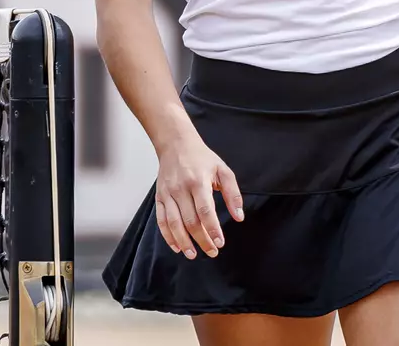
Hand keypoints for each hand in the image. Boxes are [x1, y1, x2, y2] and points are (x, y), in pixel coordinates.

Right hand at [153, 133, 242, 259]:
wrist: (175, 143)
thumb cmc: (202, 158)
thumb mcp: (223, 170)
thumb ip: (233, 193)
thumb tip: (239, 217)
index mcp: (198, 181)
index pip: (205, 210)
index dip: (212, 229)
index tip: (220, 243)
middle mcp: (181, 188)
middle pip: (190, 221)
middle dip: (201, 240)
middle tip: (212, 252)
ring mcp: (168, 193)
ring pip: (174, 223)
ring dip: (183, 242)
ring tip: (193, 255)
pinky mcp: (159, 196)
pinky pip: (161, 220)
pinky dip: (167, 235)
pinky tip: (176, 246)